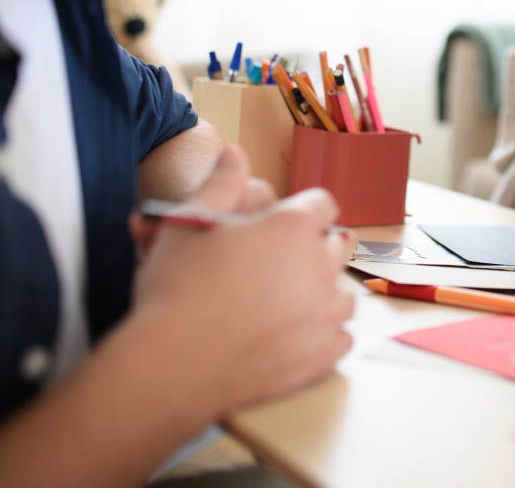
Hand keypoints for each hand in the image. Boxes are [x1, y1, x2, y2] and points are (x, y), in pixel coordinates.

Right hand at [128, 147, 354, 416]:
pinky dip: (323, 335)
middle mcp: (320, 266)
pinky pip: (341, 337)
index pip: (322, 204)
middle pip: (338, 245)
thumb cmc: (176, 286)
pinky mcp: (323, 354)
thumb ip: (221, 181)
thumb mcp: (189, 221)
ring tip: (290, 300)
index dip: (302, 210)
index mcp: (294, 227)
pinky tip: (297, 335)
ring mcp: (326, 313)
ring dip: (324, 292)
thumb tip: (235, 152)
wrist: (170, 363)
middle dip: (315, 248)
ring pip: (344, 293)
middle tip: (279, 263)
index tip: (283, 225)